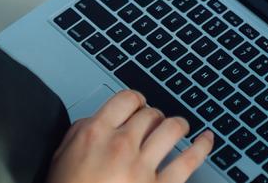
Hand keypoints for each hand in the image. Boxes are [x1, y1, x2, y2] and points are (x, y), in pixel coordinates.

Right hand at [47, 90, 213, 182]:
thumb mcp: (61, 159)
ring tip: (181, 126)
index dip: (136, 100)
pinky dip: (202, 147)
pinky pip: (189, 161)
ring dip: (178, 125)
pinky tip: (207, 140)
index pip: (126, 99)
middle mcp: (121, 145)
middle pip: (150, 114)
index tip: (139, 105)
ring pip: (172, 129)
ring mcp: (142, 167)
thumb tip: (96, 120)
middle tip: (156, 122)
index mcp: (95, 134)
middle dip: (154, 116)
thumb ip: (79, 134)